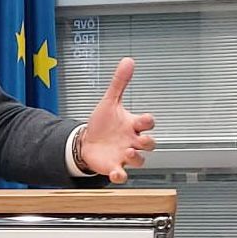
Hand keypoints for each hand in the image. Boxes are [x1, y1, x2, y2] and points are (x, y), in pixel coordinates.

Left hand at [81, 58, 155, 184]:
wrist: (87, 142)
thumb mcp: (110, 101)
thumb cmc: (102, 123)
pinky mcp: (114, 167)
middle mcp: (131, 141)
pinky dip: (120, 176)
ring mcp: (124, 155)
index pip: (147, 123)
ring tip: (128, 152)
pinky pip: (122, 175)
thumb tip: (128, 61)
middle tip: (139, 140)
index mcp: (132, 125)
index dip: (148, 122)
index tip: (144, 120)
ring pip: (139, 161)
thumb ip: (119, 82)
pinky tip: (116, 173)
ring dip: (136, 158)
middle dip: (148, 142)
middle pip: (149, 144)